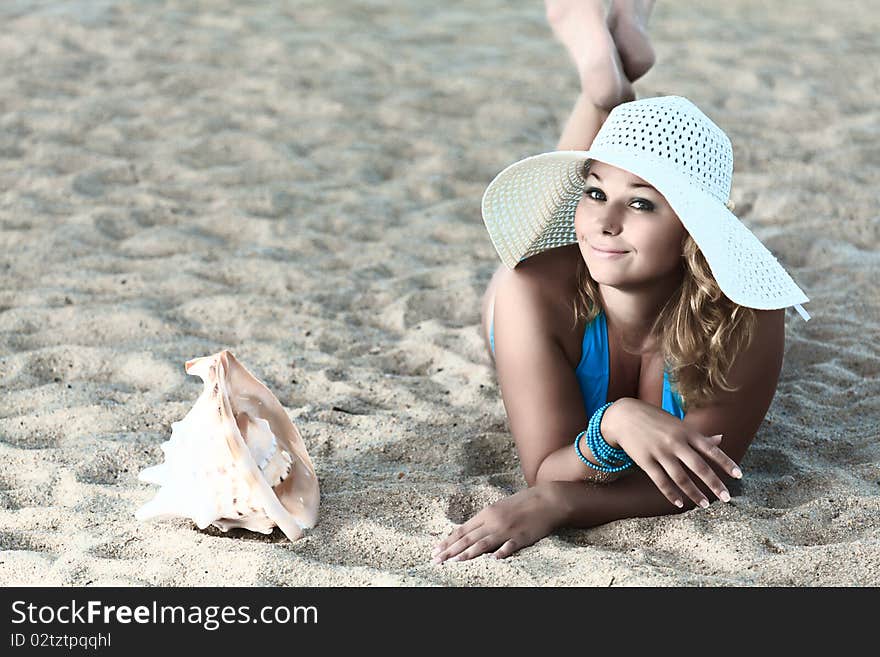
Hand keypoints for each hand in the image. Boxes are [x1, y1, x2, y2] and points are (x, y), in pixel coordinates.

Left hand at [431, 483, 568, 561]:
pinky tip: (493, 559)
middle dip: (450, 550)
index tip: (435, 550)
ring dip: (468, 553)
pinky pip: (510, 546)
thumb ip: (484, 520)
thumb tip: (468, 532)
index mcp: (487, 513)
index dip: (448, 541)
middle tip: (436, 560)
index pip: (462, 530)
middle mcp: (494, 522)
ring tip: (454, 561)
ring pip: (484, 543)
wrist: (547, 499)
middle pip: (468, 538)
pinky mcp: (522, 537)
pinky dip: (501, 553)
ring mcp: (507, 530)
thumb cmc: (522, 503)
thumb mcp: (499, 508)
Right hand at [603, 398, 742, 508]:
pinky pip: (660, 480)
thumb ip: (699, 435)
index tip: (739, 476)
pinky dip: (670, 493)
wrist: (624, 415)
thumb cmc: (655, 420)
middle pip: (698, 466)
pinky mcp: (644, 460)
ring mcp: (659, 451)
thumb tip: (721, 439)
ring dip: (694, 493)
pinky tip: (679, 503)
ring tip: (704, 505)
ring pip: (680, 477)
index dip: (726, 462)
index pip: (710, 449)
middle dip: (714, 483)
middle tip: (726, 498)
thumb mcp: (678, 424)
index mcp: (686, 431)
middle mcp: (675, 441)